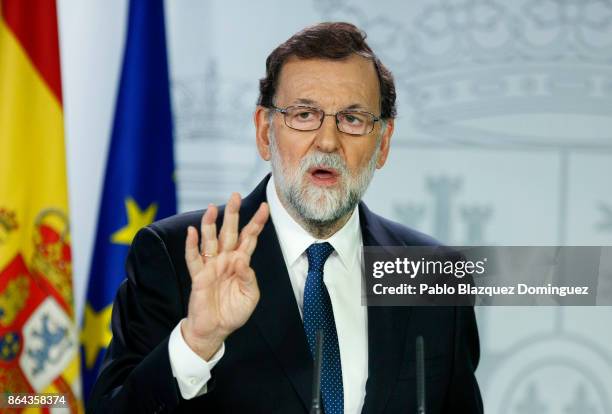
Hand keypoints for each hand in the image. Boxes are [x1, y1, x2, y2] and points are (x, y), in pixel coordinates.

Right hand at [182, 193, 268, 359]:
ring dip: (210, 225)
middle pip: (230, 232)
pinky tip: (192, 232)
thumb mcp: (250, 296)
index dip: (257, 223)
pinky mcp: (198, 276)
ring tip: (212, 208)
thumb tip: (241, 259)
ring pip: (210, 240)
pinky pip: (193, 258)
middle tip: (234, 196)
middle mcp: (226, 260)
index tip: (265, 207)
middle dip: (232, 214)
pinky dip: (191, 245)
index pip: (250, 238)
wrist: (215, 329)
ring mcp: (211, 266)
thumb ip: (248, 277)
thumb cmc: (233, 312)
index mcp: (241, 262)